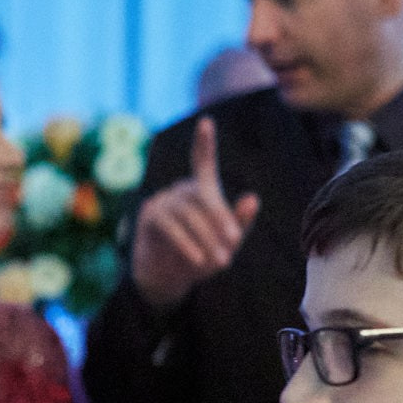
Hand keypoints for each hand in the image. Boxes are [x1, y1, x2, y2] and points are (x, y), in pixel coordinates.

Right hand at [129, 117, 260, 310]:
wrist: (167, 280)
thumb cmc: (201, 257)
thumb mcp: (226, 244)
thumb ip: (239, 223)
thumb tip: (253, 198)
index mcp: (201, 191)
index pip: (202, 163)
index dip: (204, 143)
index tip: (205, 122)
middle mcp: (180, 190)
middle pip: (204, 198)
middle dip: (221, 220)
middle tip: (233, 243)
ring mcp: (162, 201)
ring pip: (189, 214)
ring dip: (206, 238)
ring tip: (220, 261)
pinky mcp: (150, 217)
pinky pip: (171, 226)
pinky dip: (186, 243)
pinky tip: (197, 259)